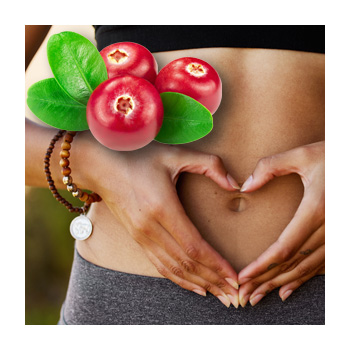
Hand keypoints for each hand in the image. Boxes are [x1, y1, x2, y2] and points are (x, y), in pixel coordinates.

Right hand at [85, 137, 239, 307]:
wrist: (100, 166)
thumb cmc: (137, 157)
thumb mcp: (174, 155)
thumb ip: (209, 165)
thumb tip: (235, 184)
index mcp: (162, 208)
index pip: (194, 246)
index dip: (216, 265)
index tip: (235, 278)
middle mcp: (150, 229)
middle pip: (186, 263)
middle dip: (213, 281)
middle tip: (235, 296)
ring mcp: (141, 236)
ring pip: (174, 269)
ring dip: (199, 284)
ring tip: (219, 296)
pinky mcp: (137, 238)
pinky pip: (160, 265)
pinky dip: (179, 279)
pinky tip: (194, 287)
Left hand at [237, 141, 324, 306]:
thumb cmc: (334, 155)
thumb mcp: (302, 155)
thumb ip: (270, 167)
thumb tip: (245, 186)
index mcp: (317, 209)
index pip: (285, 247)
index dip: (262, 265)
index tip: (243, 277)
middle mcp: (331, 228)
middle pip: (293, 263)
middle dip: (266, 281)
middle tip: (245, 294)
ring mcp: (339, 236)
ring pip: (308, 268)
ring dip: (282, 284)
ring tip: (260, 295)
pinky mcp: (341, 237)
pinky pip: (322, 264)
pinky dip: (303, 278)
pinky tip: (288, 289)